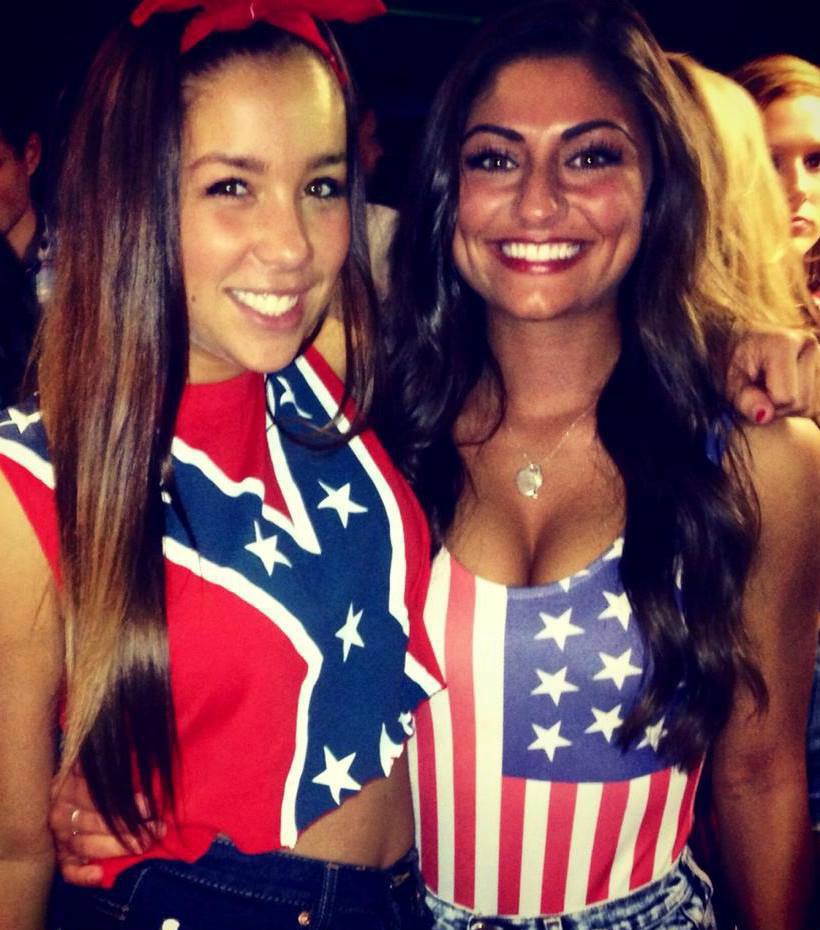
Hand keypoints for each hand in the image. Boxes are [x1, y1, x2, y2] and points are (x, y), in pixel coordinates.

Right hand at [49, 767, 162, 886]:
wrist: (75, 790)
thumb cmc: (105, 775)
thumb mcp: (109, 763)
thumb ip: (124, 762)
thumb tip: (147, 758)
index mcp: (71, 781)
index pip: (97, 795)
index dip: (125, 802)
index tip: (149, 807)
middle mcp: (62, 809)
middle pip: (95, 821)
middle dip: (129, 827)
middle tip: (155, 829)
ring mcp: (60, 834)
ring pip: (85, 845)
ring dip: (117, 847)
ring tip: (144, 845)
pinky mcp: (62, 856)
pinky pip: (68, 870)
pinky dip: (82, 876)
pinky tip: (100, 875)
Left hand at [727, 327, 819, 423]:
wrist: (738, 343)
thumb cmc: (730, 363)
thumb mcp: (729, 384)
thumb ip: (746, 400)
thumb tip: (764, 416)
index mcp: (784, 343)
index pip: (786, 398)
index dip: (764, 404)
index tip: (749, 391)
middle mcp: (808, 345)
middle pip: (802, 403)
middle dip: (776, 407)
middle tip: (756, 391)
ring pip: (810, 405)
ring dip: (786, 406)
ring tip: (767, 388)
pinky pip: (814, 402)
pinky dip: (796, 402)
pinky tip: (780, 387)